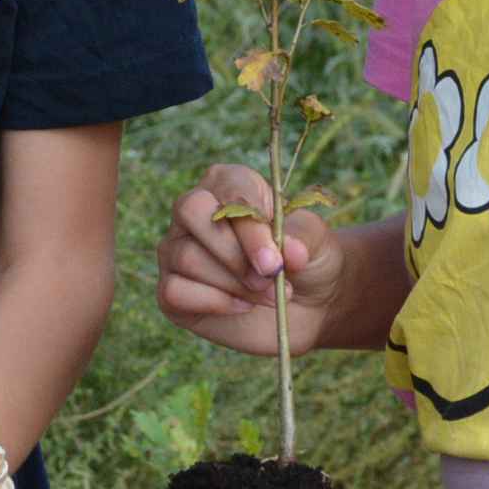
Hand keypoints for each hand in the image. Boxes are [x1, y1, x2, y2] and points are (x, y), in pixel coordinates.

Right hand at [154, 164, 344, 358]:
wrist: (307, 304)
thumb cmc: (306, 260)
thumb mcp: (317, 242)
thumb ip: (304, 237)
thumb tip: (289, 251)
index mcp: (229, 183)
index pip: (227, 192)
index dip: (250, 229)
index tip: (276, 262)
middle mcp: (195, 211)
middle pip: (191, 211)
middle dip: (233, 253)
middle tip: (269, 278)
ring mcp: (177, 248)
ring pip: (187, 257)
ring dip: (234, 283)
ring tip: (266, 294)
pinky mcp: (171, 288)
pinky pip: (174, 290)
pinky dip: (214, 303)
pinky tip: (242, 305)